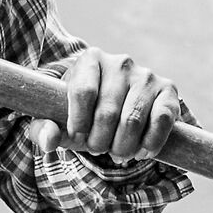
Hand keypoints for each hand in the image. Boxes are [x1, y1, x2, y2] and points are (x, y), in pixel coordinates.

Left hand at [33, 49, 190, 162]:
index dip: (78, 122)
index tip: (77, 137)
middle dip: (100, 141)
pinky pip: (162, 120)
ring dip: (123, 146)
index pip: (83, 92)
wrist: (117, 111)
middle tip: (98, 150)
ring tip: (117, 153)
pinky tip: (140, 152)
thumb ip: (44, 129)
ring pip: (133, 119)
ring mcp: (147, 75)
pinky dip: (150, 143)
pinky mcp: (169, 92)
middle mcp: (121, 62)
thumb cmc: (81, 114)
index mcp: (90, 59)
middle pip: (108, 111)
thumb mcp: (58, 120)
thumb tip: (48, 139)